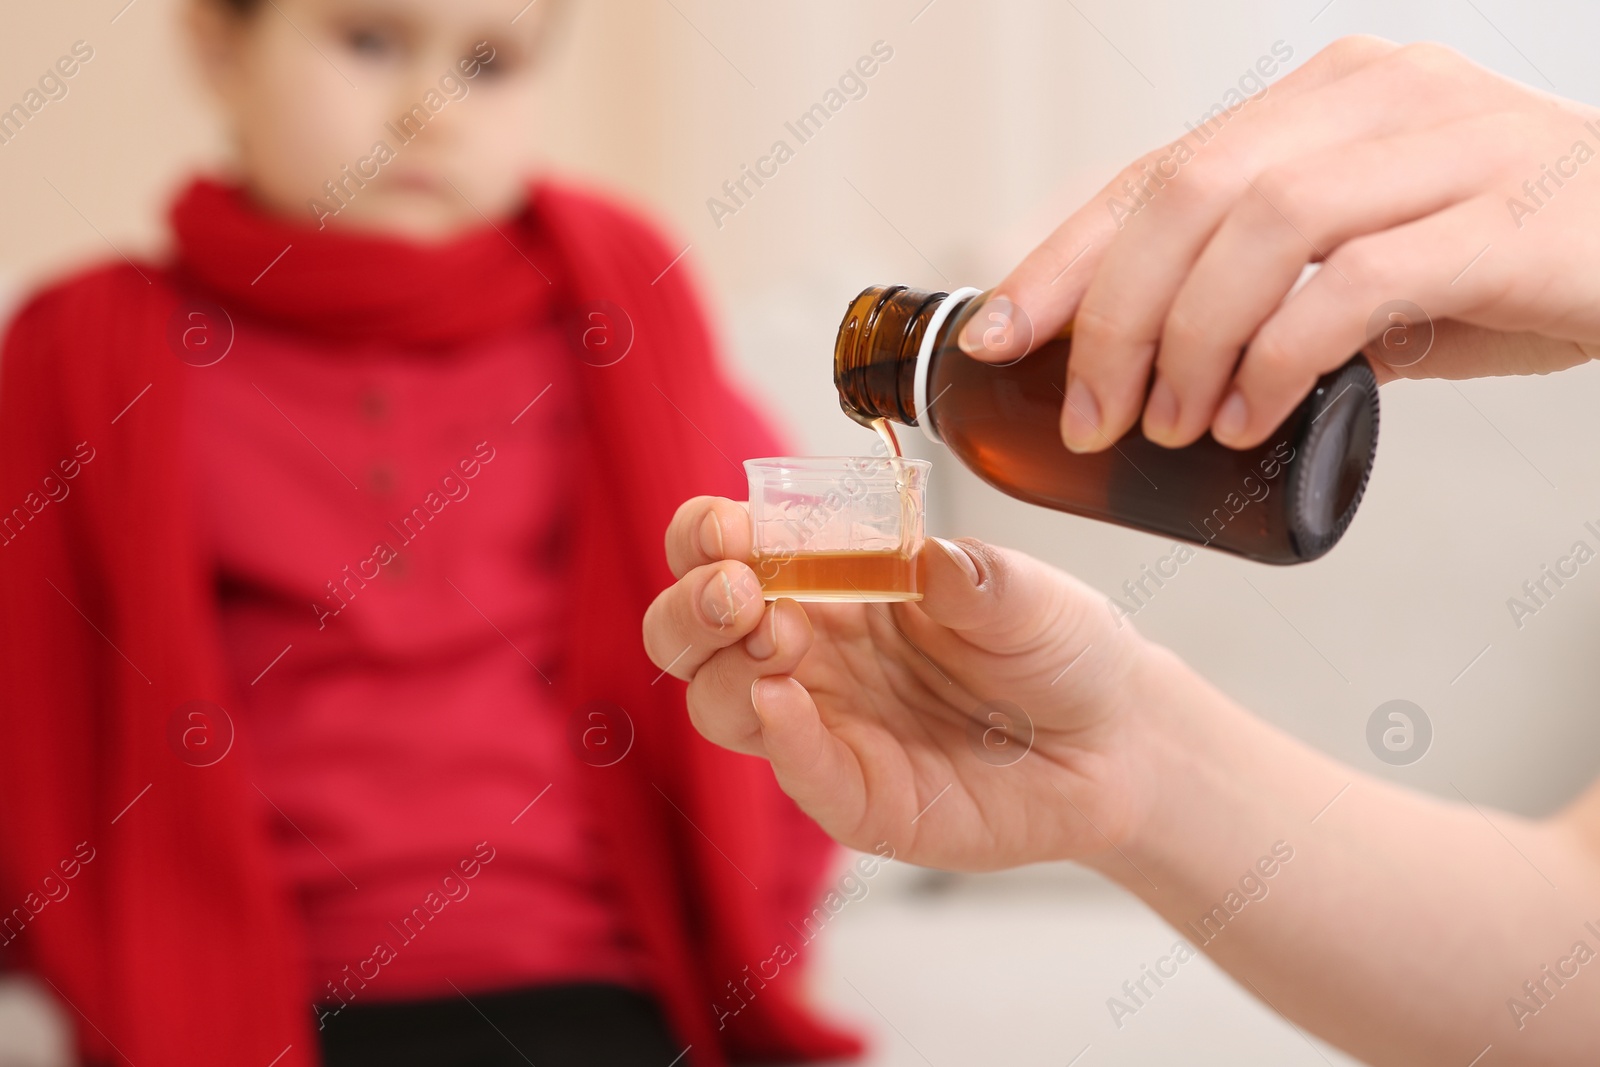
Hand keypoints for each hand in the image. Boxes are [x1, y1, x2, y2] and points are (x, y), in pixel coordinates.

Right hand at [641, 496, 1153, 870]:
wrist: (1115, 740)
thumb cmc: (1055, 649)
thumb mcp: (1026, 594)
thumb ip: (974, 577)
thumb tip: (923, 559)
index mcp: (830, 581)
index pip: (728, 550)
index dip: (707, 536)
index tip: (730, 530)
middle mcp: (810, 651)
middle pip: (690, 632)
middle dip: (692, 607)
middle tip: (739, 592)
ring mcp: (825, 725)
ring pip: (717, 702)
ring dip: (724, 669)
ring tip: (776, 638)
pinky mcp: (858, 796)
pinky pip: (797, 773)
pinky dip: (781, 740)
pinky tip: (784, 702)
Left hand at [958, 36, 1599, 452]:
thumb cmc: (1511, 253)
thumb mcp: (1374, 249)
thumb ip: (1277, 283)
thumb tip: (1163, 365)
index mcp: (1325, 99)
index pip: (1159, 172)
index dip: (1063, 258)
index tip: (995, 337)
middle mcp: (1374, 98)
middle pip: (1190, 192)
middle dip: (1110, 315)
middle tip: (1087, 415)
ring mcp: (1445, 146)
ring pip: (1260, 227)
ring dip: (1188, 341)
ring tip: (1167, 428)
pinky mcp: (1503, 219)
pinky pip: (1352, 285)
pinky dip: (1276, 359)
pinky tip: (1247, 418)